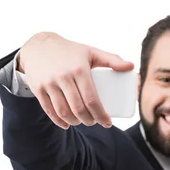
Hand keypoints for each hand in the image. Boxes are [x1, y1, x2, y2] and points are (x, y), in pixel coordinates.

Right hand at [18, 32, 133, 128]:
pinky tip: (67, 124)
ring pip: (64, 112)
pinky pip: (49, 111)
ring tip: (82, 122)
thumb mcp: (91, 52)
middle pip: (79, 109)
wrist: (39, 45)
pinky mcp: (38, 88)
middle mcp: (63, 76)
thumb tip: (131, 67)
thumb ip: (111, 59)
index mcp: (79, 69)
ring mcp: (49, 83)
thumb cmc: (70, 51)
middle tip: (94, 122)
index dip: (101, 115)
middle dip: (89, 121)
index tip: (107, 122)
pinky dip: (59, 121)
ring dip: (75, 122)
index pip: (92, 100)